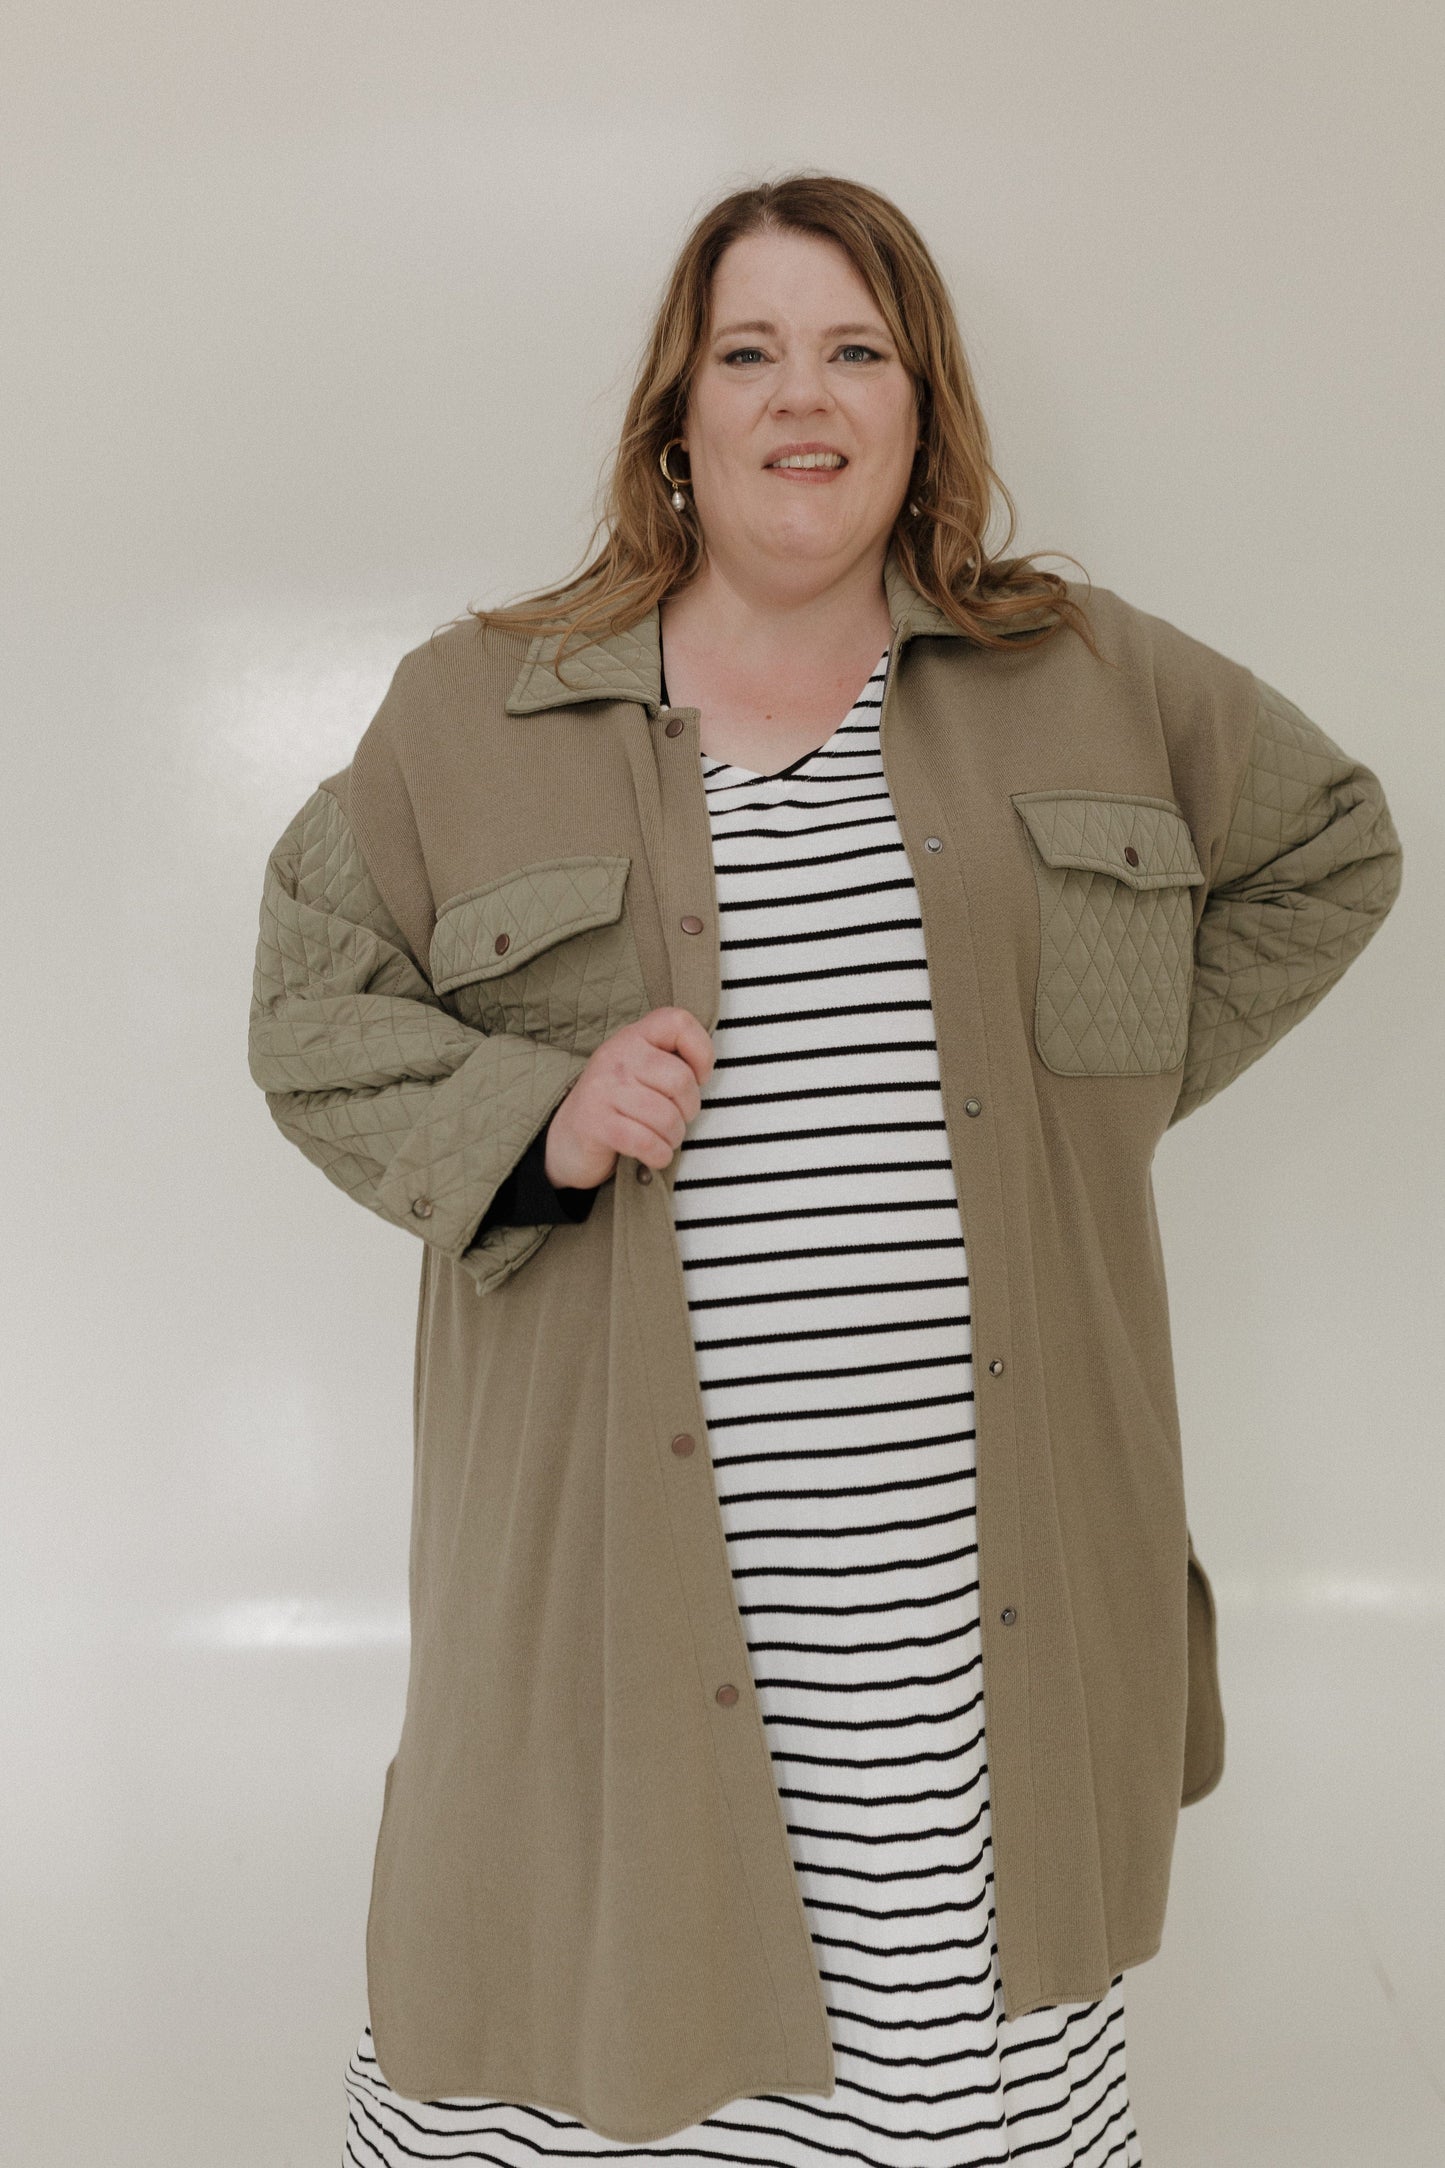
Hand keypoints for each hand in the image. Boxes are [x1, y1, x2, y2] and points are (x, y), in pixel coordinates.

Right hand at [543, 1007, 715, 1190]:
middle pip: (680, 1079)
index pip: (678, 1022)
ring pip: (666, 1116)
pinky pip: (646, 1142)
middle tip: (677, 1119)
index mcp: (632, 1037)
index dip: (702, 1051)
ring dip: (674, 1137)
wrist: (567, 1138)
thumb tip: (704, 1073)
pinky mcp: (595, 1123)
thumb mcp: (639, 1071)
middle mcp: (616, 1056)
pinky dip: (659, 1155)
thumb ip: (669, 1061)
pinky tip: (655, 1155)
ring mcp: (603, 1089)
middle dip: (689, 1109)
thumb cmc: (618, 1105)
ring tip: (664, 1138)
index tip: (698, 1077)